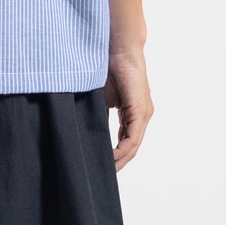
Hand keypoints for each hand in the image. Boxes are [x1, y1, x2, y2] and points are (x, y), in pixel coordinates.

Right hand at [105, 47, 152, 170]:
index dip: (114, 156)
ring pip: (132, 146)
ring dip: (119, 161)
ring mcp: (143, 114)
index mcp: (132, 112)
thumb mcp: (99, 98)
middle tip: (102, 176)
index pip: (126, 141)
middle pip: (131, 149)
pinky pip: (132, 138)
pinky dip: (121, 150)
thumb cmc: (106, 67)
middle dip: (117, 164)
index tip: (101, 166)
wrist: (117, 48)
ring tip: (105, 171)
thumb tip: (83, 131)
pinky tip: (110, 158)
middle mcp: (141, 115)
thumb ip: (97, 114)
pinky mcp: (140, 111)